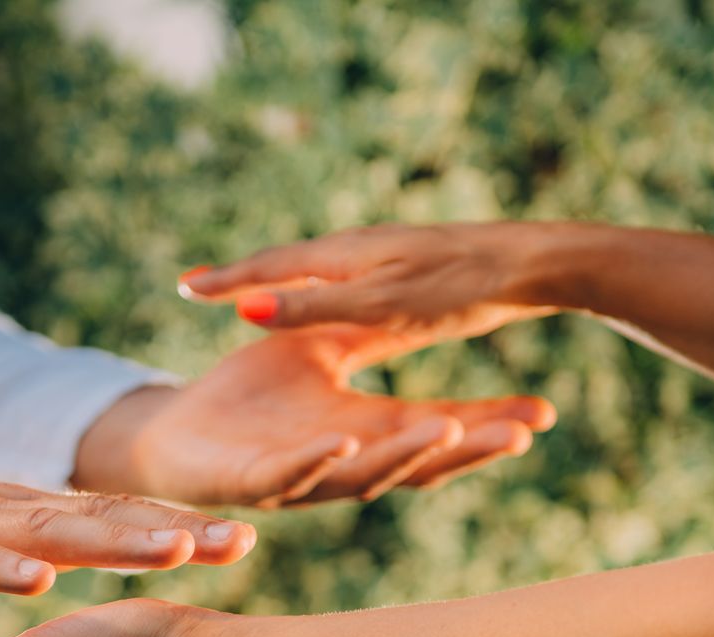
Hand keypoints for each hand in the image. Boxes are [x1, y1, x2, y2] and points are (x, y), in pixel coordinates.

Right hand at [0, 454, 252, 625]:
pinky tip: (39, 580)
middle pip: (98, 519)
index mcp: (12, 516)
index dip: (176, 529)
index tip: (245, 540)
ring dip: (109, 541)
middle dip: (173, 532)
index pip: (109, 520)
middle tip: (243, 541)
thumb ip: (13, 550)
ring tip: (173, 549)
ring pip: (43, 532)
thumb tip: (64, 562)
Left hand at [70, 326, 554, 507]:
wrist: (174, 435)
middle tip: (522, 432)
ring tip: (446, 431)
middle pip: (419, 460)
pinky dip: (316, 460)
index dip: (489, 424)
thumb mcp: (318, 349)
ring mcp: (301, 479)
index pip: (440, 431)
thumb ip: (364, 336)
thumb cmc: (247, 396)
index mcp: (364, 433)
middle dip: (471, 446)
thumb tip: (419, 310)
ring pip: (363, 473)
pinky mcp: (251, 484)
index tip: (544, 413)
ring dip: (406, 456)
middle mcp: (344, 464)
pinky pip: (288, 475)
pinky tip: (341, 440)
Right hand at [177, 222, 560, 346]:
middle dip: (241, 276)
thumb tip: (245, 306)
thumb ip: (313, 308)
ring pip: (314, 268)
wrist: (528, 265)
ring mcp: (383, 258)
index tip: (185, 287)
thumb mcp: (379, 308)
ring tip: (248, 291)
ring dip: (276, 280)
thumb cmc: (456, 289)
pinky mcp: (407, 271)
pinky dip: (316, 289)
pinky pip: (344, 280)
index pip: (268, 267)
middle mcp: (356, 251)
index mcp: (342, 258)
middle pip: (285, 261)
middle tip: (198, 285)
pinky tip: (327, 297)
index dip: (225, 280)